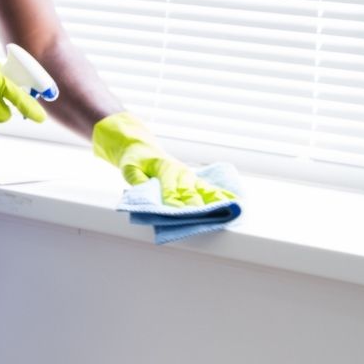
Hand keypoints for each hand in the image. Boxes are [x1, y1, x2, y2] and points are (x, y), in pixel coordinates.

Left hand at [92, 112, 232, 206]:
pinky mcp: (195, 181)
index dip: (172, 200)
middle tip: (199, 215)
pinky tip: (234, 202)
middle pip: (189, 191)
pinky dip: (222, 195)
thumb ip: (136, 180)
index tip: (176, 211)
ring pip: (204, 189)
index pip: (169, 188)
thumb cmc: (136, 160)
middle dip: (194, 203)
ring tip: (227, 208)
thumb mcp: (129, 168)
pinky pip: (210, 189)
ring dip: (214, 200)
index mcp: (165, 168)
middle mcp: (181, 172)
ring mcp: (190, 177)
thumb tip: (143, 192)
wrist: (143, 148)